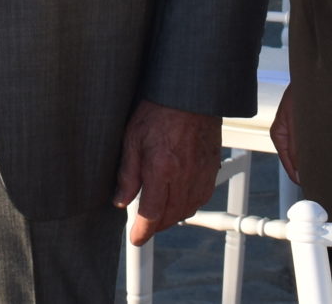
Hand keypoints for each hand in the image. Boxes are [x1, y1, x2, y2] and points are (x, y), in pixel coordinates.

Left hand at [115, 99, 218, 245]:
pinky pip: (201, 197)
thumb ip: (127, 174)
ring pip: (188, 210)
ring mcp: (201, 174)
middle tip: (144, 226)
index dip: (142, 231)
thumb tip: (120, 200)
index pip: (152, 214)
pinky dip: (189, 204)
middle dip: (156, 226)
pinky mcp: (211, 168)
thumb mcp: (132, 139)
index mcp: (162, 169)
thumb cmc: (159, 109)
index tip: (135, 238)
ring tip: (160, 214)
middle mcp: (184, 176)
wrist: (190, 93)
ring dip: (173, 217)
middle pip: (171, 216)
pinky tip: (179, 199)